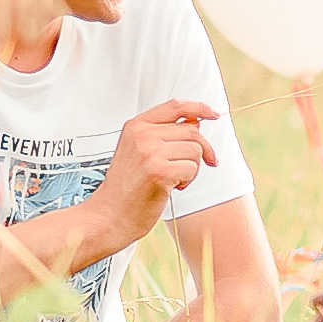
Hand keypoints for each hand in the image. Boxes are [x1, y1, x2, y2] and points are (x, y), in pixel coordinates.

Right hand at [83, 99, 220, 252]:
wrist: (109, 215)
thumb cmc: (126, 187)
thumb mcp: (138, 151)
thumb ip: (163, 134)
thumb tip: (196, 122)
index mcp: (136, 126)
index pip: (176, 106)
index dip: (199, 107)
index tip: (213, 114)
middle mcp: (142, 135)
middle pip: (192, 131)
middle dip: (200, 151)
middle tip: (190, 169)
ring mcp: (149, 152)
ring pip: (195, 151)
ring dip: (191, 169)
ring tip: (172, 180)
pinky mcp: (158, 171)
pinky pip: (192, 169)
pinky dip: (187, 181)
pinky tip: (170, 188)